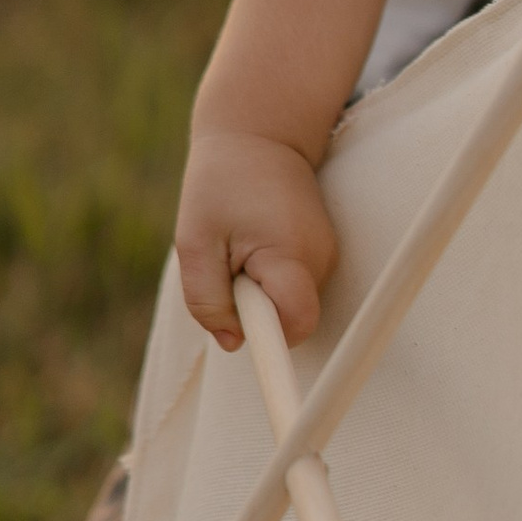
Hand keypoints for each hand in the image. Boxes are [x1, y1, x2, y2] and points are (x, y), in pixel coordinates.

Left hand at [175, 128, 337, 349]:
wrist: (258, 135)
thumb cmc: (220, 184)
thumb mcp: (194, 241)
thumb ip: (206, 298)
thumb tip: (232, 343)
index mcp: (290, 254)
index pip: (296, 322)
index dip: (279, 349)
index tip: (279, 385)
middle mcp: (320, 259)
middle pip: (288, 320)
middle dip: (253, 310)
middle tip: (227, 261)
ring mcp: (327, 257)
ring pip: (287, 305)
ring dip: (257, 291)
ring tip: (240, 243)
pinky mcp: (322, 255)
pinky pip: (290, 289)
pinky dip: (267, 278)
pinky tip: (255, 240)